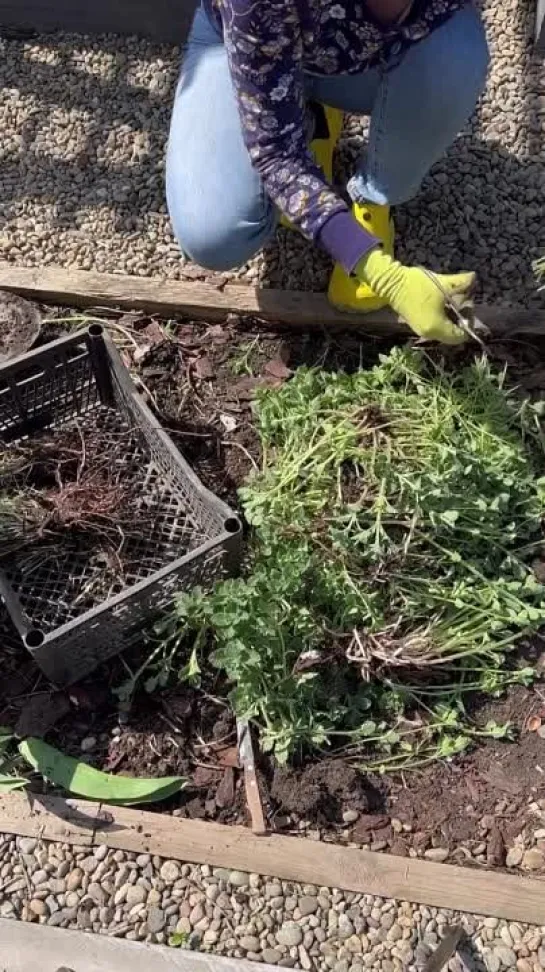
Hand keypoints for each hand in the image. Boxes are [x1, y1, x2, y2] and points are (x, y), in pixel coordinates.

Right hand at [356, 249, 474, 344]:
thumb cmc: (418, 285)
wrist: (392, 283)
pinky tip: (442, 303)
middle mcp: (429, 334)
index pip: (460, 336)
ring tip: (451, 301)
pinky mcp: (416, 325)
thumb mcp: (444, 283)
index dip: (468, 324)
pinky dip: (442, 318)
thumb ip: (463, 282)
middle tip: (462, 302)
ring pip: (444, 330)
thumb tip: (474, 278)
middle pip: (452, 334)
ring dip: (450, 318)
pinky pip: (435, 326)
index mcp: (437, 327)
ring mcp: (421, 331)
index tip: (468, 308)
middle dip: (459, 320)